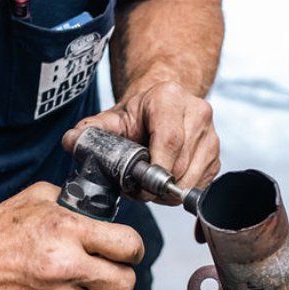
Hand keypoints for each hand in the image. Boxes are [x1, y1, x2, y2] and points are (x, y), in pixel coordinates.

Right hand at [0, 183, 143, 289]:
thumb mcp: (36, 199)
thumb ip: (73, 204)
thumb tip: (102, 212)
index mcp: (67, 230)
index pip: (129, 245)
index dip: (132, 248)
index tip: (126, 251)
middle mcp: (65, 266)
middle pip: (125, 281)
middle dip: (120, 275)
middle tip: (107, 271)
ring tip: (86, 288)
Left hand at [62, 79, 219, 199]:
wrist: (163, 103)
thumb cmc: (138, 113)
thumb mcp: (112, 118)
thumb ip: (91, 130)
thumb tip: (71, 142)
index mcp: (169, 98)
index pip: (170, 139)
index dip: (156, 168)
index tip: (140, 186)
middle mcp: (197, 112)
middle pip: (181, 163)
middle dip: (157, 185)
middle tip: (136, 188)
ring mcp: (211, 134)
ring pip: (193, 177)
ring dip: (169, 191)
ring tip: (150, 183)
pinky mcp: (217, 153)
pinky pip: (201, 183)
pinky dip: (181, 190)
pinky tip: (165, 181)